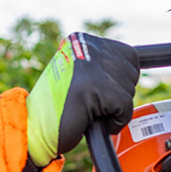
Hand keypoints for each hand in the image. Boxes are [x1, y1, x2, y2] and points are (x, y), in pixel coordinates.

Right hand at [26, 33, 139, 167]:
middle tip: (90, 103)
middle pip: (131, 73)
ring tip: (88, 111)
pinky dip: (114, 121)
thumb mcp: (82, 76)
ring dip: (113, 109)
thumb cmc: (59, 108)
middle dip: (116, 95)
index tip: (102, 93)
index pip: (129, 56)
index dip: (121, 81)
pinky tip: (91, 120)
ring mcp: (89, 66)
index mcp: (82, 41)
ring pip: (128, 90)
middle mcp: (86, 47)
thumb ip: (104, 66)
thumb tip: (136, 66)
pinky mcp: (92, 87)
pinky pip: (124, 107)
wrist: (34, 130)